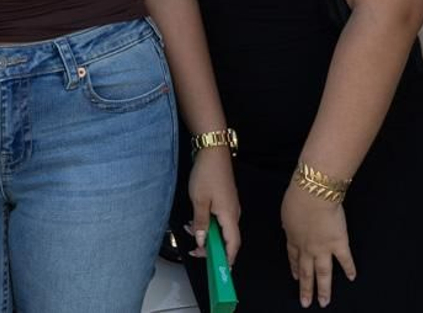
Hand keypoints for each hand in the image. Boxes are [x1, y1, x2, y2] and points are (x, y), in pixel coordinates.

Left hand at [185, 147, 241, 263]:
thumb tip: (201, 241)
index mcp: (229, 216)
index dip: (226, 260)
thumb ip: (200, 223)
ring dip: (206, 234)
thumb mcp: (199, 201)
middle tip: (195, 250)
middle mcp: (233, 214)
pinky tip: (194, 220)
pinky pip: (219, 220)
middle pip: (227, 240)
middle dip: (211, 248)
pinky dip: (207, 224)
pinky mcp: (226, 201)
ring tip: (189, 230)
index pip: (232, 245)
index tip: (219, 271)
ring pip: (221, 229)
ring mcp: (230, 207)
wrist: (213, 151)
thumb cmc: (207, 173)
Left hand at [281, 182, 354, 308]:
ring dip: (324, 289)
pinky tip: (352, 277)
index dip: (295, 268)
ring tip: (325, 302)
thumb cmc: (298, 197)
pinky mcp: (339, 243)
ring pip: (323, 274)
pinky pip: (345, 260)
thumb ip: (289, 222)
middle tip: (306, 302)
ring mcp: (323, 248)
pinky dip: (349, 269)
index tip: (295, 276)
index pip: (293, 257)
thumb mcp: (286, 211)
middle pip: (306, 272)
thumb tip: (289, 225)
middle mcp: (307, 248)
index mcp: (293, 237)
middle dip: (306, 288)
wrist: (313, 194)